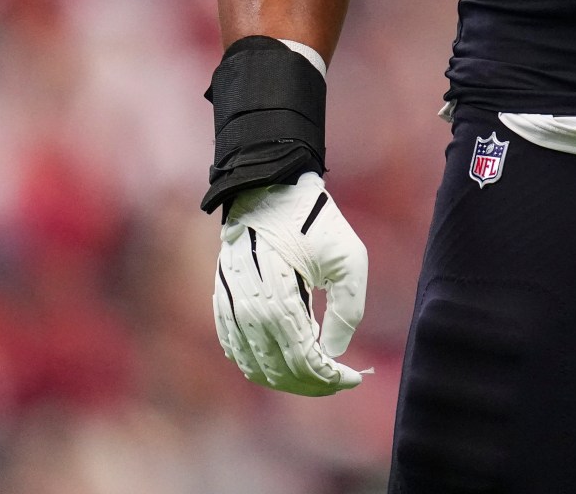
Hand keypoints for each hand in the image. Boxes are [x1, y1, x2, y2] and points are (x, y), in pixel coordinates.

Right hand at [212, 173, 368, 394]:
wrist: (269, 192)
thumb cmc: (315, 222)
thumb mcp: (348, 258)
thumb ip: (348, 309)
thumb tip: (334, 352)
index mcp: (279, 300)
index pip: (303, 360)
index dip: (329, 378)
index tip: (353, 378)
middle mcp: (248, 310)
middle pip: (279, 369)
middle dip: (312, 383)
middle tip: (337, 381)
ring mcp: (230, 308)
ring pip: (254, 366)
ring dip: (286, 380)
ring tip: (315, 377)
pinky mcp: (221, 303)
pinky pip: (234, 350)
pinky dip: (258, 366)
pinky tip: (281, 366)